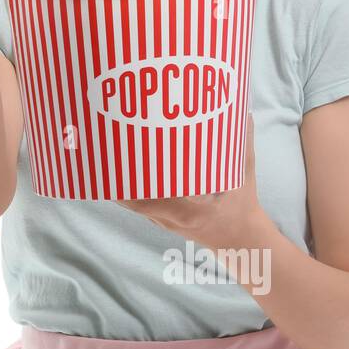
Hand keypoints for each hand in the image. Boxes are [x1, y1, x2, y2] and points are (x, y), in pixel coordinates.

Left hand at [116, 113, 263, 249]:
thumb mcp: (244, 172)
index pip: (152, 197)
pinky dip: (125, 193)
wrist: (238, 238)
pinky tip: (115, 175)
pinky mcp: (161, 220)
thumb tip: (242, 110)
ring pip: (132, 204)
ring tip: (103, 160)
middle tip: (106, 151)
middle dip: (117, 179)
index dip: (133, 182)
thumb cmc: (242, 203)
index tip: (122, 159)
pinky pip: (138, 207)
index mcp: (190, 209)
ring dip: (117, 185)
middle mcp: (172, 217)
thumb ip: (243, 141)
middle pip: (134, 200)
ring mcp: (164, 221)